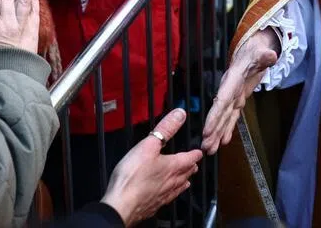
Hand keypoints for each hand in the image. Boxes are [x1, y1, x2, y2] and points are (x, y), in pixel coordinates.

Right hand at [103, 108, 202, 224]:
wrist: (121, 205)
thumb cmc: (133, 175)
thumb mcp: (148, 145)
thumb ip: (165, 129)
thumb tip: (180, 114)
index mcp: (172, 166)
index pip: (189, 158)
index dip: (195, 154)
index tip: (200, 152)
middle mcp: (171, 182)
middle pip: (186, 174)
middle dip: (191, 167)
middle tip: (194, 164)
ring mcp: (163, 196)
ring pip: (178, 187)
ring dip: (184, 181)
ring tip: (187, 180)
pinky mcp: (153, 205)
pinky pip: (168, 198)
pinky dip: (172, 194)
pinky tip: (168, 195)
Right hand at [202, 29, 278, 153]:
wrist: (252, 50)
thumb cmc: (256, 50)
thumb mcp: (261, 51)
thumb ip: (265, 55)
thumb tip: (272, 55)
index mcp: (232, 79)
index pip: (221, 100)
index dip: (214, 116)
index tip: (206, 130)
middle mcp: (229, 89)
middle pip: (219, 112)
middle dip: (212, 130)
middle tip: (205, 147)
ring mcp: (233, 95)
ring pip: (224, 117)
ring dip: (217, 133)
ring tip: (210, 150)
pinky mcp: (238, 99)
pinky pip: (232, 116)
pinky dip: (228, 128)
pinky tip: (223, 141)